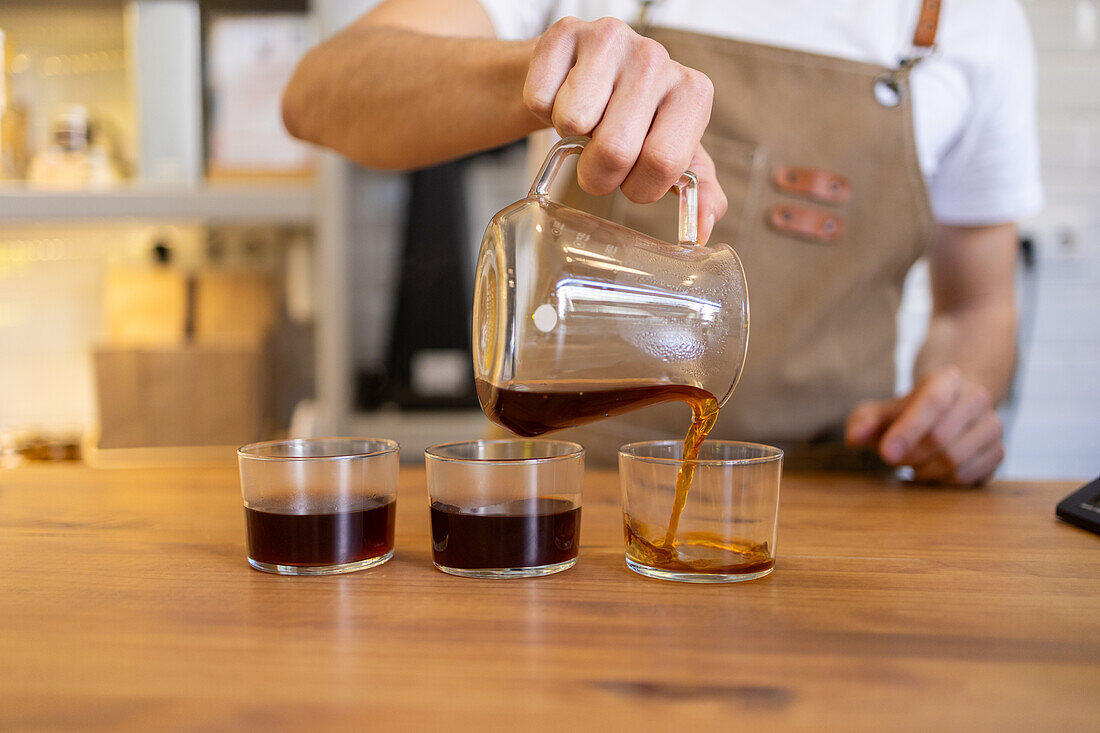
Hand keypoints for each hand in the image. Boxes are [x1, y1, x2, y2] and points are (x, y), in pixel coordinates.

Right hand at [524, 16, 726, 241]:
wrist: (583, 75)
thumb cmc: (631, 121)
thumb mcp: (670, 154)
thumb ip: (697, 191)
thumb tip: (704, 228)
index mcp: (693, 92)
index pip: (662, 162)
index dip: (637, 187)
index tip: (632, 179)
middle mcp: (657, 58)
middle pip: (615, 149)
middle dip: (597, 175)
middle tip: (598, 163)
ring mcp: (611, 39)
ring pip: (572, 122)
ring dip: (568, 138)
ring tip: (584, 122)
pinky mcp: (565, 31)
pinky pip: (540, 98)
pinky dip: (542, 111)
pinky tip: (561, 96)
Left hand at [845, 366, 1005, 484]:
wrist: (946, 412)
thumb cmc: (906, 414)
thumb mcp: (880, 412)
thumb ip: (863, 421)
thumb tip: (854, 437)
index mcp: (947, 379)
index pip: (932, 402)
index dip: (908, 430)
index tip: (886, 453)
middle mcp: (976, 398)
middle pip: (942, 437)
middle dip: (911, 455)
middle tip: (893, 459)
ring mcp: (992, 425)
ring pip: (956, 460)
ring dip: (925, 470)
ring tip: (912, 464)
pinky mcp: (998, 451)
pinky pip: (968, 476)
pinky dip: (943, 482)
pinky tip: (930, 471)